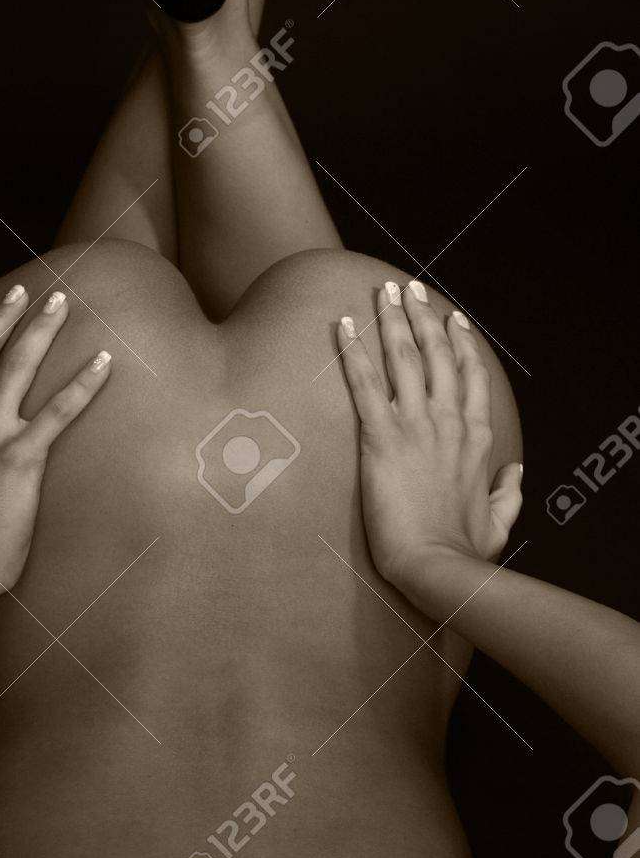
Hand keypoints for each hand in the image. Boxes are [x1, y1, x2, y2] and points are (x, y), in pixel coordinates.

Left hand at [337, 280, 522, 591]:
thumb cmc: (466, 552)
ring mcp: (416, 425)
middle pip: (437, 354)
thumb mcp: (500, 522)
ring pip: (404, 358)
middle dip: (424, 316)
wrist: (438, 567)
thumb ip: (508, 493)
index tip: (454, 319)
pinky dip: (352, 351)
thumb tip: (515, 474)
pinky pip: (363, 384)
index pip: (470, 376)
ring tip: (385, 292)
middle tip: (411, 289)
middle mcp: (448, 420)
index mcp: (477, 437)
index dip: (461, 343)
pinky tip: (341, 324)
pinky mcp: (381, 438)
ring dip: (393, 320)